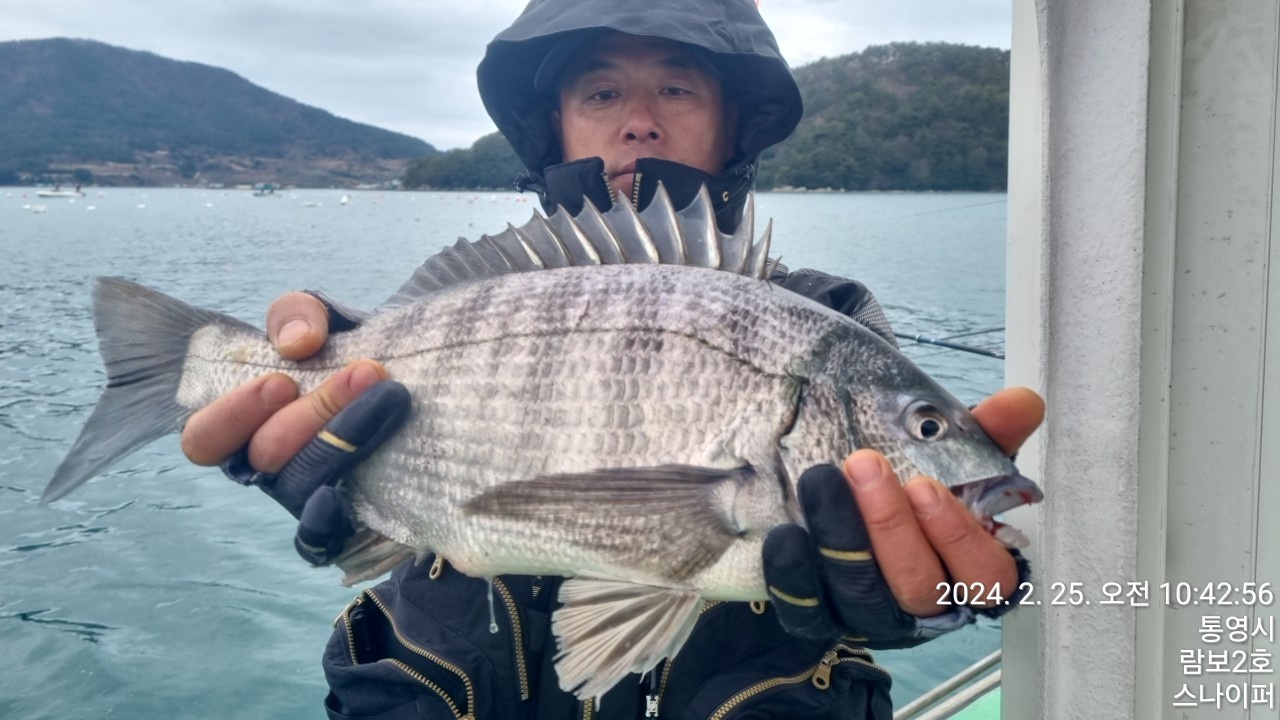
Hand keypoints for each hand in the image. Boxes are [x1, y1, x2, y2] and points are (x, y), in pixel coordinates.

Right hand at [180, 292, 396, 561]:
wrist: (415, 384)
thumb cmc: (345, 355)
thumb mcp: (318, 323)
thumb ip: (298, 316)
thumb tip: (298, 343)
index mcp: (244, 425)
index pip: (204, 439)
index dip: (234, 413)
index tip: (282, 381)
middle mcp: (265, 467)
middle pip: (266, 455)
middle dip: (314, 412)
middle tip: (366, 372)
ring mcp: (301, 497)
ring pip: (303, 480)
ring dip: (345, 435)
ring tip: (391, 393)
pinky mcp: (340, 522)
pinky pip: (318, 538)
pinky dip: (323, 519)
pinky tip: (341, 494)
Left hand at [764, 387, 1043, 646]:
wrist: (838, 503)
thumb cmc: (910, 489)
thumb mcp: (948, 459)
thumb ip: (984, 434)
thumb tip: (1024, 402)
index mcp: (967, 572)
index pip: (985, 576)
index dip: (959, 538)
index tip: (926, 485)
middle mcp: (924, 604)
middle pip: (918, 584)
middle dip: (892, 526)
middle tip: (866, 465)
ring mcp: (871, 616)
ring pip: (862, 596)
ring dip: (841, 536)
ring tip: (821, 476)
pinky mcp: (821, 619)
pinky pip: (807, 610)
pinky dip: (795, 573)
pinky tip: (786, 533)